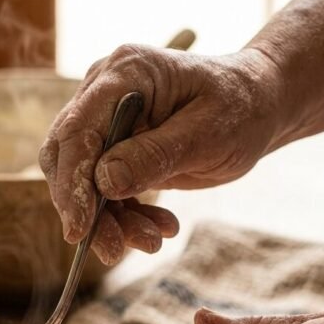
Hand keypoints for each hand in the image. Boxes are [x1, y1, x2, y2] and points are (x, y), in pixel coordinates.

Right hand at [39, 44, 281, 263]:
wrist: (256, 106)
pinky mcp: (115, 148)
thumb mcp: (208, 133)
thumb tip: (103, 181)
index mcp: (125, 73)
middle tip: (114, 250)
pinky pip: (104, 191)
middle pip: (67, 157)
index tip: (78, 230)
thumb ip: (155, 154)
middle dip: (87, 210)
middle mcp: (104, 92)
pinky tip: (159, 228)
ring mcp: (106, 121)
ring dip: (111, 220)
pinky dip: (126, 216)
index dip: (72, 183)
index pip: (78, 130)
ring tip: (153, 240)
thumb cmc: (240, 107)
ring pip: (83, 181)